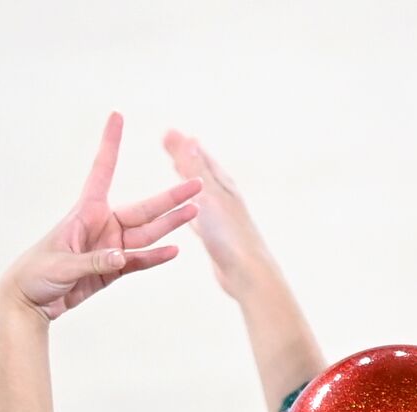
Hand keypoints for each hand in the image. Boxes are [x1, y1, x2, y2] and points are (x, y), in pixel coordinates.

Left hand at [0, 111, 203, 321]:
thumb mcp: (62, 265)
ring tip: (194, 212)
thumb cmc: (37, 273)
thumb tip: (122, 258)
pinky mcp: (114, 269)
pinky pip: (140, 260)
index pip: (102, 171)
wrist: (31, 300)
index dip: (110, 144)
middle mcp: (102, 225)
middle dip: (169, 198)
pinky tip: (174, 250)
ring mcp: (111, 247)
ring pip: (147, 234)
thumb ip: (94, 261)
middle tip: (196, 185)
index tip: (116, 115)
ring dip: (170, 224)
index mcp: (85, 213)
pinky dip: (156, 257)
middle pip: (142, 209)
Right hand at [162, 128, 276, 298]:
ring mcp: (222, 217)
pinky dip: (191, 205)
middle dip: (188, 158)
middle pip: (203, 172)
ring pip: (201, 192)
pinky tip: (189, 212)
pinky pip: (200, 214)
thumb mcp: (207, 196)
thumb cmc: (229, 235)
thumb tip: (185, 135)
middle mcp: (225, 198)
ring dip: (189, 180)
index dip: (185, 145)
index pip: (201, 157)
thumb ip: (194, 170)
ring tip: (178, 170)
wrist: (247, 273)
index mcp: (224, 186)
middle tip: (173, 144)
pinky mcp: (218, 236)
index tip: (169, 132)